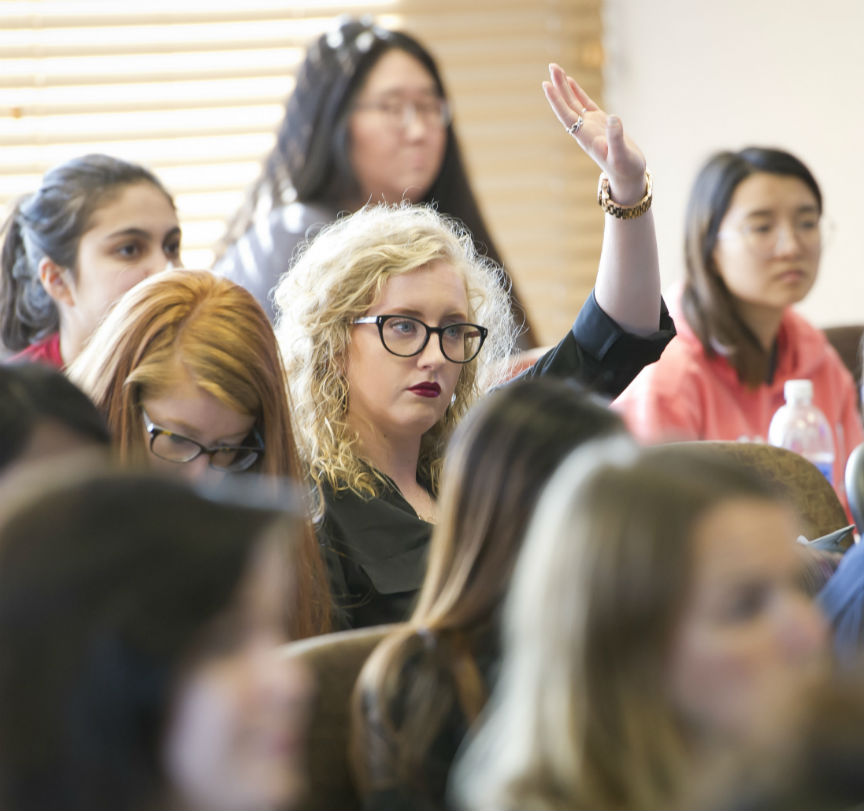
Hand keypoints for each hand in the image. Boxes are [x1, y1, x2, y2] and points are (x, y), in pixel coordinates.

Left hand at [542, 63, 646, 204]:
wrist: (629, 176)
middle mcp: (584, 130)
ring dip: (564, 86)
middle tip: (552, 66)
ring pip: (573, 102)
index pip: (567, 116)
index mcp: (586, 137)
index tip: (547, 85)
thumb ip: (616, 138)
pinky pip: (584, 104)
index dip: (556, 101)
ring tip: (556, 68)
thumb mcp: (622, 155)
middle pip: (567, 106)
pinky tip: (569, 82)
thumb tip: (613, 117)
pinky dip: (576, 92)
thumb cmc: (625, 168)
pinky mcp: (600, 122)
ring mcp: (591, 125)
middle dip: (558, 87)